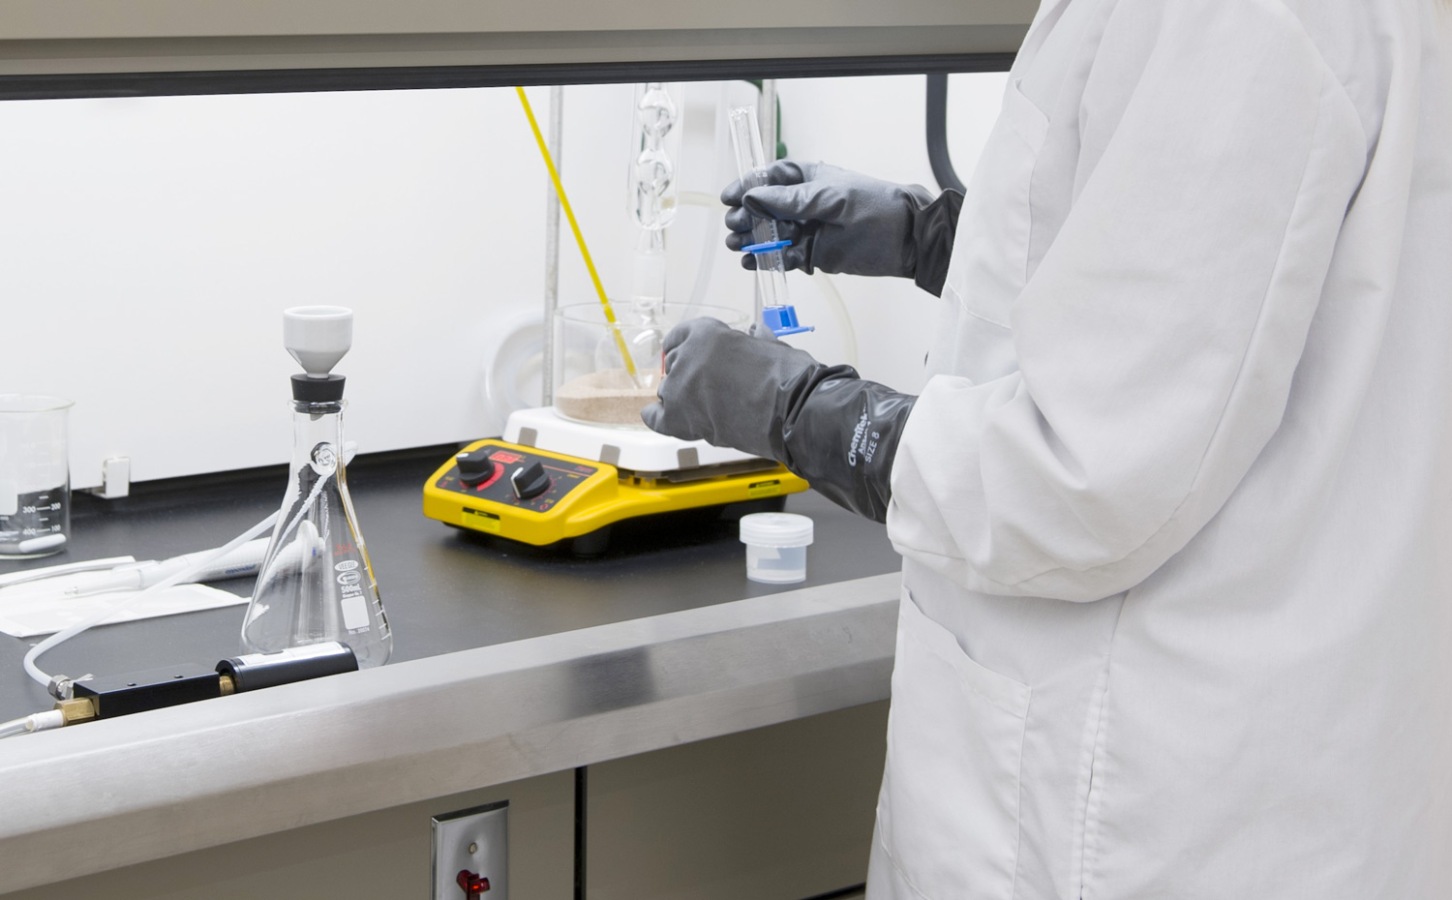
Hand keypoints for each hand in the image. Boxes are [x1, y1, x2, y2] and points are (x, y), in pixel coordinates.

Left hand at [641, 317, 818, 459]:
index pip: (680, 337)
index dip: (684, 349)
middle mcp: (688, 355)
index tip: (686, 355)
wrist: (792, 410)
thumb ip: (756, 340)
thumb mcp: (771, 346)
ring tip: (703, 409)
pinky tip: (656, 416)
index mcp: (707, 332)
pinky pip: (656, 417)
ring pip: (668, 391)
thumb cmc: (789, 377)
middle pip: (675, 366)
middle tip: (706, 389)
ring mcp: (680, 387)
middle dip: (687, 375)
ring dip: (681, 399)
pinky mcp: (679, 417)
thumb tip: (759, 333)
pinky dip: (656, 417)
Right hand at [722, 160, 936, 279]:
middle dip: (747, 217)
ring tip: (739, 247)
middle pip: (764, 209)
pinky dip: (769, 260)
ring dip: (753, 240)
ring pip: (771, 235)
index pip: (768, 179)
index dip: (747, 187)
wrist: (904, 238)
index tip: (729, 197)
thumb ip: (792, 200)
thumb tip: (754, 197)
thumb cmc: (873, 206)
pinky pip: (784, 257)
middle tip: (736, 227)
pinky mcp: (812, 255)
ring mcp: (807, 230)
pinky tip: (754, 262)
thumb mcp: (830, 197)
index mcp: (807, 180)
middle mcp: (803, 204)